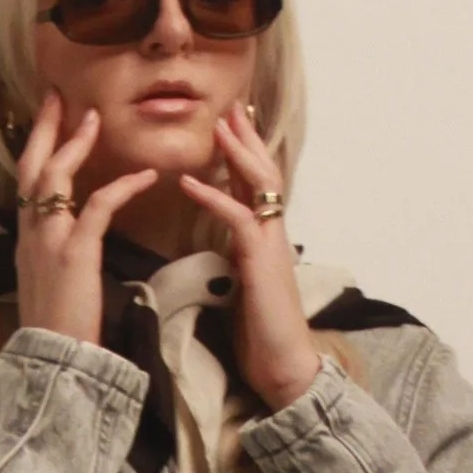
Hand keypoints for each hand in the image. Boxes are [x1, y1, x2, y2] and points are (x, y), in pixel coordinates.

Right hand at [13, 92, 157, 346]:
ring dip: (76, 143)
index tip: (48, 121)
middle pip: (31, 165)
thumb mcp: (49, 284)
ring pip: (55, 176)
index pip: (26, 182)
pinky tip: (146, 177)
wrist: (54, 359)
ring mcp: (49, 240)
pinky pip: (98, 206)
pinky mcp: (75, 252)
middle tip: (57, 96)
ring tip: (95, 119)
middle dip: (45, 128)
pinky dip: (122, 187)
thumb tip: (69, 242)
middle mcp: (31, 232)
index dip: (37, 149)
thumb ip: (55, 256)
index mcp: (26, 239)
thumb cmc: (58, 328)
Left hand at [178, 105, 321, 413]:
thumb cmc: (260, 335)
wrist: (283, 367)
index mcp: (265, 238)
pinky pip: (237, 219)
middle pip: (264, 171)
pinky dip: (213, 197)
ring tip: (220, 124)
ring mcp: (271, 245)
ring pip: (259, 185)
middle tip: (232, 104)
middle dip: (247, 137)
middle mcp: (273, 233)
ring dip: (238, 152)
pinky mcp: (261, 262)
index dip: (245, 153)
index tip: (231, 125)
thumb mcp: (242, 287)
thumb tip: (222, 246)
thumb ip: (235, 260)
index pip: (256, 185)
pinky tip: (189, 183)